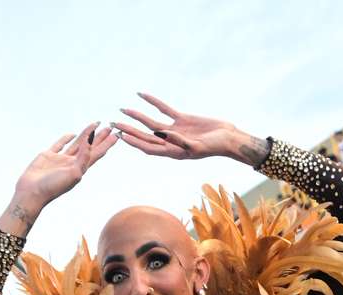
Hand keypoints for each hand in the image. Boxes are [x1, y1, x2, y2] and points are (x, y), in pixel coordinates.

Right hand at [8, 123, 118, 214]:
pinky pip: (60, 144)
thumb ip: (83, 159)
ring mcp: (61, 159)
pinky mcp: (49, 155)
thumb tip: (90, 143)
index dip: (107, 144)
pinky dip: (66, 138)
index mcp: (81, 168)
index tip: (117, 135)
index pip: (97, 153)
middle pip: (90, 147)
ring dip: (86, 134)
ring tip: (95, 124)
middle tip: (111, 126)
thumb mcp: (73, 174)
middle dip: (100, 137)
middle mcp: (73, 163)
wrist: (32, 192)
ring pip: (77, 143)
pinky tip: (72, 134)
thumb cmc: (53, 187)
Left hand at [112, 93, 264, 163]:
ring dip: (137, 117)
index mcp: (172, 152)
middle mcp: (170, 142)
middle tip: (112, 124)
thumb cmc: (216, 147)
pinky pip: (164, 109)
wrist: (229, 138)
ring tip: (122, 111)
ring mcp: (175, 130)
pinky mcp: (182, 120)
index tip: (120, 136)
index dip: (133, 142)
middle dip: (129, 131)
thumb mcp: (197, 146)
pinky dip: (153, 102)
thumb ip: (179, 142)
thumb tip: (160, 134)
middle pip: (144, 136)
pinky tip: (142, 95)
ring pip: (151, 122)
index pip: (148, 147)